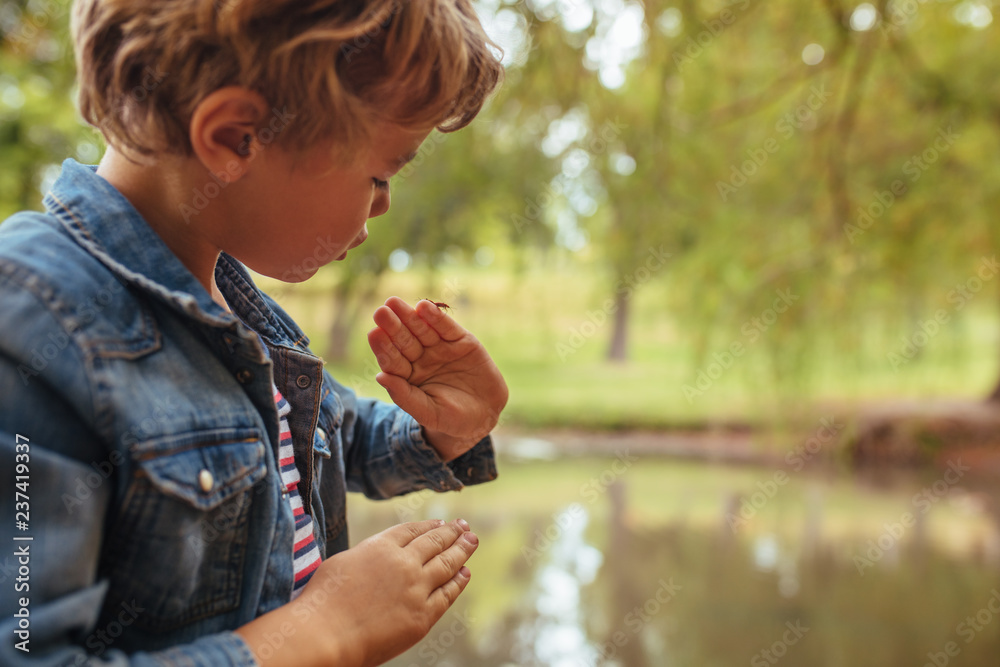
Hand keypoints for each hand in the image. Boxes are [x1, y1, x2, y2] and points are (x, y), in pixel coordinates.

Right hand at [236, 519, 478, 666]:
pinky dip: (458, 582)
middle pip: (435, 542)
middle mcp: (403, 562)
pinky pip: (447, 594)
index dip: (430, 526)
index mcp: (381, 546)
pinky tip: (465, 573)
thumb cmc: (322, 601)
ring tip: (472, 541)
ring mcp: (416, 589)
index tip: (441, 523)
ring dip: (462, 550)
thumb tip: (379, 555)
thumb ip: (367, 555)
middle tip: (464, 527)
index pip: (413, 530)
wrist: (325, 634)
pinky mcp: (422, 616)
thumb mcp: (342, 562)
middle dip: (452, 533)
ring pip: (447, 564)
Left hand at [367, 297, 507, 460]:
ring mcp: (440, 348)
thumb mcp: (428, 412)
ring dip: (410, 316)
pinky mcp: (461, 340)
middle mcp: (421, 359)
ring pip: (422, 330)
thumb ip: (404, 396)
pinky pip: (446, 327)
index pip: (392, 359)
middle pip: (404, 340)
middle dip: (393, 326)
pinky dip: (436, 317)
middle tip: (381, 312)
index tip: (374, 334)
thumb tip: (380, 377)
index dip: (384, 347)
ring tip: (395, 303)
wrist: (486, 415)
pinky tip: (424, 307)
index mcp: (408, 376)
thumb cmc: (452, 419)